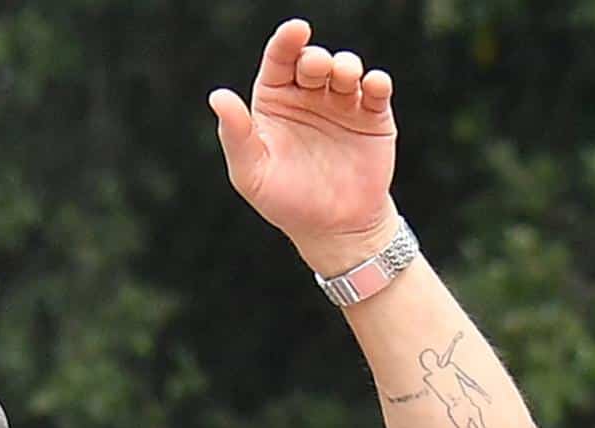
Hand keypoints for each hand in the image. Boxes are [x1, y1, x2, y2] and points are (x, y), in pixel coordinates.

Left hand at [210, 18, 397, 272]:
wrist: (334, 230)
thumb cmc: (286, 203)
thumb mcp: (252, 174)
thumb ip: (236, 136)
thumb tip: (217, 96)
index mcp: (275, 102)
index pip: (279, 61)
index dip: (286, 41)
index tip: (295, 30)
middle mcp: (308, 97)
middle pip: (312, 60)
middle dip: (315, 57)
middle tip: (316, 68)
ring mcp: (342, 104)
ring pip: (346, 67)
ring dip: (345, 66)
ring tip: (343, 79)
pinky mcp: (373, 116)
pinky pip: (376, 89)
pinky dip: (375, 82)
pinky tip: (370, 87)